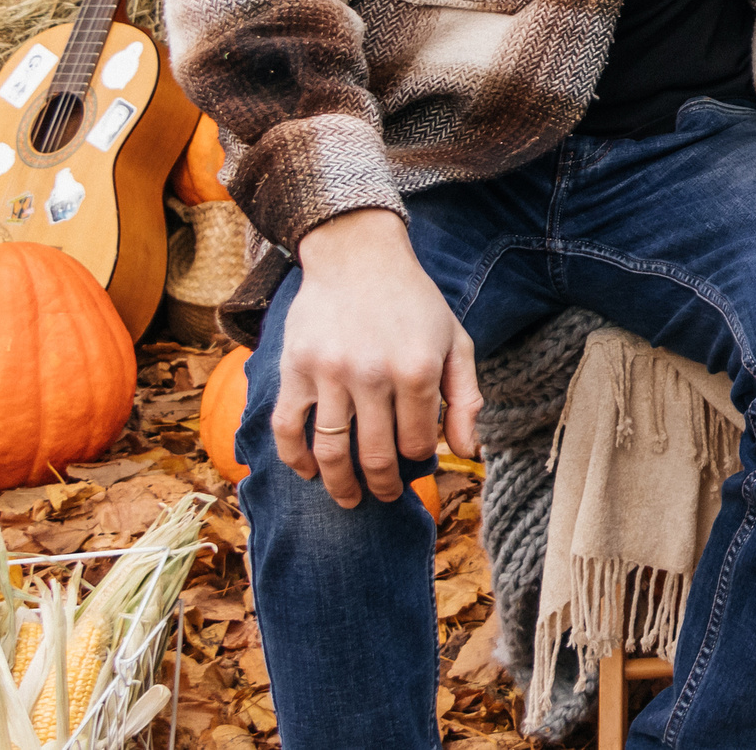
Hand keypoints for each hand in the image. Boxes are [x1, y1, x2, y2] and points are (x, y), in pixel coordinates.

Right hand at [275, 209, 480, 508]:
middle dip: (384, 486)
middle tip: (386, 496)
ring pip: (330, 452)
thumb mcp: (455, 342)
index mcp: (418, 369)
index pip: (419, 443)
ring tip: (350, 499)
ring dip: (340, 487)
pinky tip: (308, 473)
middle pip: (375, 457)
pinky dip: (295, 460)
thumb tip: (468, 454)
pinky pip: (287, 429)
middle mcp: (373, 374)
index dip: (420, 462)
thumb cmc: (414, 303)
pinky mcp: (295, 368)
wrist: (358, 256)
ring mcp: (330, 373)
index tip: (417, 464)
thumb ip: (466, 398)